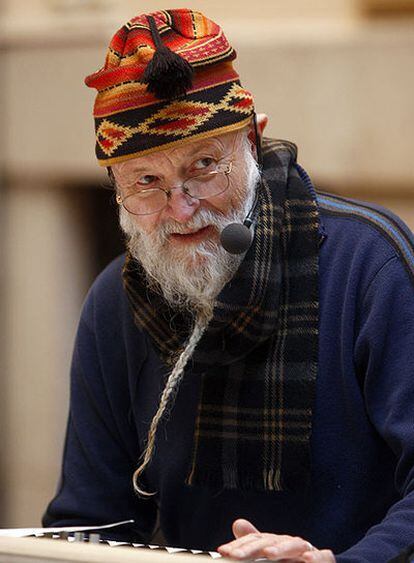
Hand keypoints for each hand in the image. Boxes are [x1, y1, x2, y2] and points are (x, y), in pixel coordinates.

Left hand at [217, 519, 334, 561]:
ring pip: (293, 545)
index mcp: (275, 543)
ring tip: (268, 554)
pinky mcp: (325, 559)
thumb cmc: (293, 560)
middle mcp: (289, 543)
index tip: (223, 552)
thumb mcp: (273, 553)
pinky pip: (323, 556)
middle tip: (236, 555)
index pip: (255, 540)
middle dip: (252, 548)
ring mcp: (307, 550)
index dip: (239, 546)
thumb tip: (237, 523)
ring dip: (281, 549)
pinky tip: (307, 560)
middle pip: (269, 541)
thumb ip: (254, 544)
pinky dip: (316, 557)